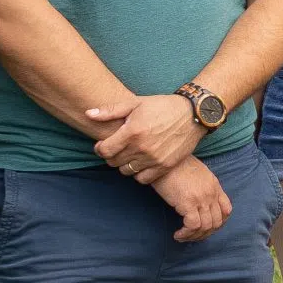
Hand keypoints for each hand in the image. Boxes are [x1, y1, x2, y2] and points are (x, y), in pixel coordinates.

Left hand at [84, 93, 203, 182]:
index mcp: (132, 132)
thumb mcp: (136, 103)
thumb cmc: (163, 106)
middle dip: (111, 156)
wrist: (194, 114)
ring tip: (129, 155)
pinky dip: (139, 174)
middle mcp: (142, 148)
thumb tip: (88, 114)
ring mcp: (154, 159)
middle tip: (117, 149)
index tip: (104, 145)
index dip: (100, 148)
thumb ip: (110, 110)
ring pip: (127, 171)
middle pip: (113, 162)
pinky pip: (143, 179)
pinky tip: (141, 163)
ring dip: (124, 165)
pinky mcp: (165, 166)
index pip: (104, 150)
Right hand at [154, 156, 234, 241]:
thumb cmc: (175, 165)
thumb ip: (201, 186)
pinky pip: (193, 225)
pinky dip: (186, 233)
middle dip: (205, 234)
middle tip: (191, 236)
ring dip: (194, 236)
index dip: (218, 223)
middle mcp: (211, 193)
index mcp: (214, 186)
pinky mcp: (188, 202)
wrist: (164, 158)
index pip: (226, 210)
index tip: (206, 228)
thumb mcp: (196, 173)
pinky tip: (178, 234)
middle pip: (217, 222)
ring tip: (182, 237)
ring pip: (206, 226)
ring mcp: (201, 198)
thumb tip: (196, 201)